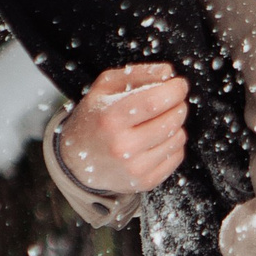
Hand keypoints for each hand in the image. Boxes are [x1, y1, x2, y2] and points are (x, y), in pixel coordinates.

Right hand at [56, 63, 186, 194]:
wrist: (76, 162)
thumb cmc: (94, 119)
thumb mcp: (104, 88)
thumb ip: (137, 74)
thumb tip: (168, 74)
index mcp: (110, 118)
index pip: (155, 101)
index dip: (175, 90)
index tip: (179, 84)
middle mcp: (123, 146)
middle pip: (172, 119)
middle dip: (178, 105)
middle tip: (170, 101)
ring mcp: (135, 168)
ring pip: (178, 137)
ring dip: (175, 125)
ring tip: (157, 122)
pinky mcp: (145, 181)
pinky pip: (176, 156)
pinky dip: (172, 144)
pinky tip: (156, 140)